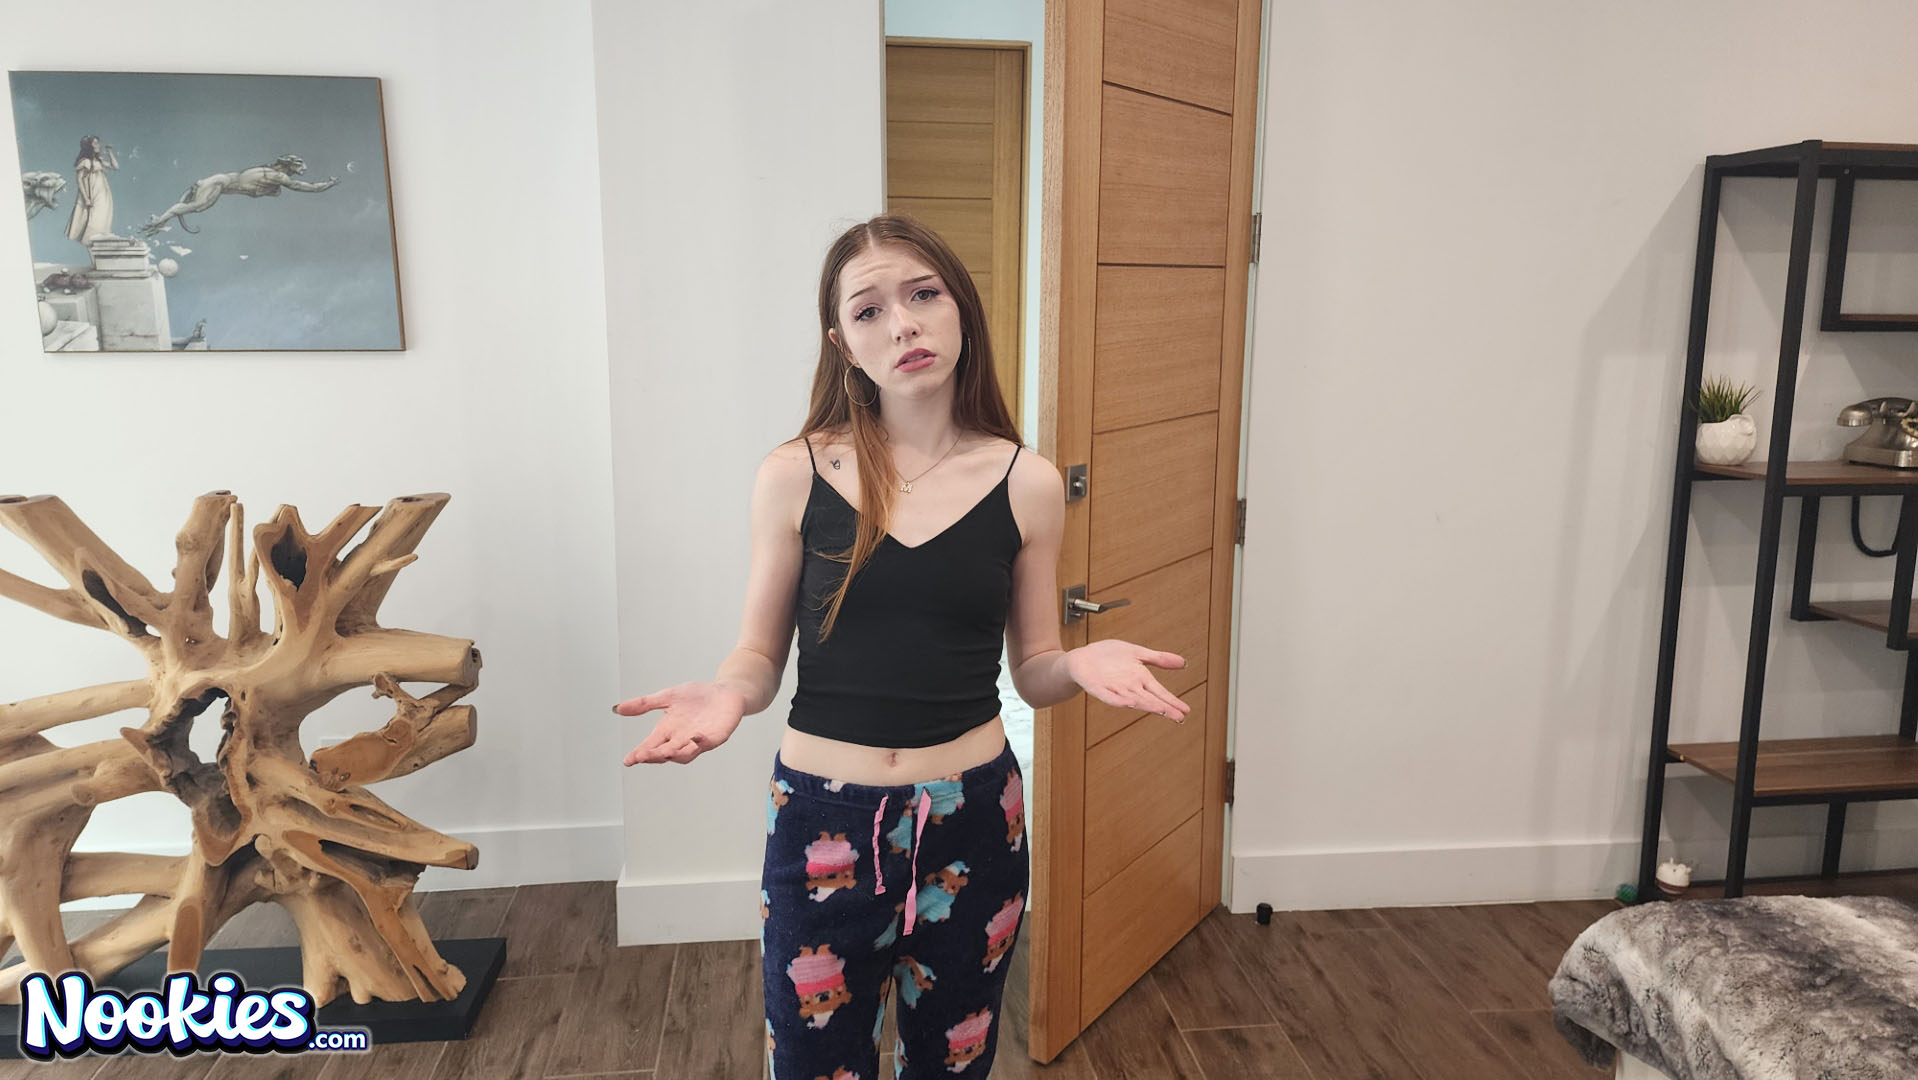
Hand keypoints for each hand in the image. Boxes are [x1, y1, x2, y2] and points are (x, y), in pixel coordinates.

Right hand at [612, 681, 745, 764]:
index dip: (639, 754)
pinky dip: (700, 742)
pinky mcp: (716, 737)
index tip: (628, 760)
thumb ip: (644, 704)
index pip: (650, 746)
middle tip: (642, 756)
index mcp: (667, 731)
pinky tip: (695, 738)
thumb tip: (617, 709)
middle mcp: (681, 739)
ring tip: (666, 752)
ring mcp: (698, 741)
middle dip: (653, 755)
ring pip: (685, 754)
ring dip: (676, 754)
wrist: (725, 692)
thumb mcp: (667, 696)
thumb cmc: (697, 696)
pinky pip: (707, 744)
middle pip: (664, 753)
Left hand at [1063, 640, 1189, 721]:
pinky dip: (1118, 700)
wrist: (1083, 657)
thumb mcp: (1138, 653)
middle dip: (1164, 707)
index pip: (1160, 693)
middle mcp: (1130, 687)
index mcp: (1141, 679)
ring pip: (1132, 700)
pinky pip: (1109, 696)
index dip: (1172, 701)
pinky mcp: (1098, 688)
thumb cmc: (1110, 656)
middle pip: (1149, 699)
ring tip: (1159, 710)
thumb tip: (1184, 663)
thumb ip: (1159, 659)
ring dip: (1145, 705)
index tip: (1186, 711)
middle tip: (1179, 717)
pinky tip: (1128, 703)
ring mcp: (1114, 689)